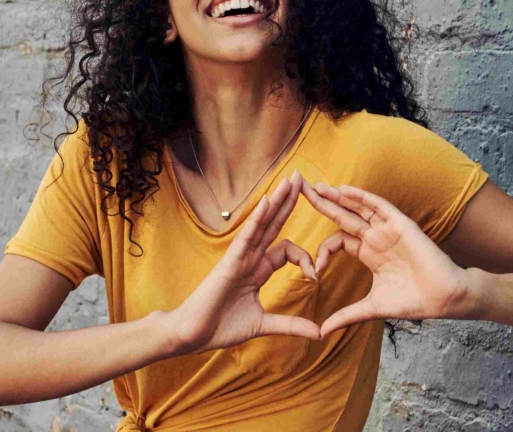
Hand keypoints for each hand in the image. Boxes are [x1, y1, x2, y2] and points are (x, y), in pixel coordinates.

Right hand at [161, 170, 319, 356]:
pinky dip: (258, 218)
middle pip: (274, 223)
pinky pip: (247, 235)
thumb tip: (318, 333)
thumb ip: (290, 325)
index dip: (306, 258)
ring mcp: (240, 257)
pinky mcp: (230, 261)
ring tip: (293, 179)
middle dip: (289, 201)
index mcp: (258, 270)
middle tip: (304, 178)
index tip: (315, 276)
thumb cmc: (221, 327)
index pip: (288, 250)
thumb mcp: (264, 325)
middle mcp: (250, 258)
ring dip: (278, 200)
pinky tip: (268, 200)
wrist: (193, 335)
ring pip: (263, 223)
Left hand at [301, 180, 473, 337]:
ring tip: (315, 186)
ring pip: (357, 207)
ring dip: (336, 196)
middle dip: (320, 203)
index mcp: (368, 253)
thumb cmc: (413, 301)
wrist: (443, 298)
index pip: (338, 241)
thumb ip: (346, 316)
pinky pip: (378, 206)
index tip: (314, 270)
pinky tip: (342, 190)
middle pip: (342, 216)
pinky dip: (361, 197)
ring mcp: (387, 229)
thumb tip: (321, 332)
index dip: (322, 251)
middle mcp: (375, 238)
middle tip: (298, 189)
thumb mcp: (371, 308)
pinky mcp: (400, 224)